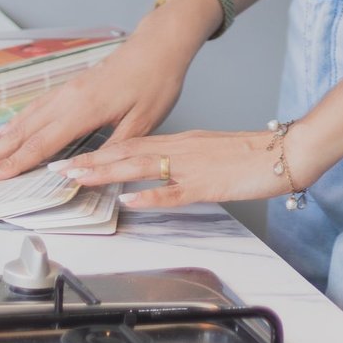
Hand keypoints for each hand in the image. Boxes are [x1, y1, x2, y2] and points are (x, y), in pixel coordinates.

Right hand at [0, 32, 188, 181]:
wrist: (159, 46)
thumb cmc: (155, 82)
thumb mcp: (142, 122)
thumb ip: (111, 150)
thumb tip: (85, 174)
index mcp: (84, 109)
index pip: (40, 144)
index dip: (12, 165)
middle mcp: (68, 98)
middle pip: (22, 132)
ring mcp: (66, 90)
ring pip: (25, 118)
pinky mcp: (70, 87)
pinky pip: (35, 108)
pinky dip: (16, 123)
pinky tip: (6, 132)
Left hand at [46, 120, 321, 208]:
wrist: (282, 151)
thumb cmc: (251, 154)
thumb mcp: (209, 151)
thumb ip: (182, 160)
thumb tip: (157, 173)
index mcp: (180, 141)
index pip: (131, 143)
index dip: (99, 150)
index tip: (71, 158)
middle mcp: (180, 149)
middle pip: (127, 151)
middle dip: (90, 160)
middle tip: (59, 167)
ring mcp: (192, 165)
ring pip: (142, 166)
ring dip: (107, 172)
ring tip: (79, 177)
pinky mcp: (208, 183)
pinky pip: (175, 191)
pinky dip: (150, 195)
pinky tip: (131, 200)